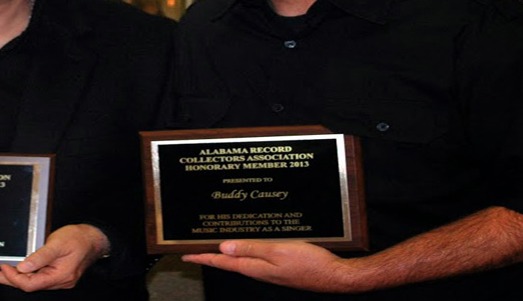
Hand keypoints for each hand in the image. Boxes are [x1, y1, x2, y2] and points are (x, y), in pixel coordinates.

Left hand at [0, 224, 108, 291]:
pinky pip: (33, 276)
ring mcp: (55, 279)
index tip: (2, 265)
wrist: (93, 238)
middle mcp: (56, 282)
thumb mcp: (58, 244)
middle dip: (1, 278)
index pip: (30, 284)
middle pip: (25, 285)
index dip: (13, 277)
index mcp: (59, 276)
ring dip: (8, 276)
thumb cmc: (79, 238)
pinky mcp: (53, 274)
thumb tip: (22, 268)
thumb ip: (40, 256)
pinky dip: (20, 273)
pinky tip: (8, 268)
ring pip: (27, 281)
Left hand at [182, 240, 354, 292]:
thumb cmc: (312, 264)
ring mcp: (271, 271)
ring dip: (228, 253)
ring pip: (243, 260)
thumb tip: (225, 248)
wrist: (336, 276)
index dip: (203, 257)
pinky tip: (248, 246)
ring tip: (215, 246)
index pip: (223, 263)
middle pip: (230, 263)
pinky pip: (258, 259)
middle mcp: (261, 271)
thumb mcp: (278, 252)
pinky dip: (247, 251)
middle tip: (195, 250)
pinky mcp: (281, 268)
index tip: (186, 255)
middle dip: (211, 255)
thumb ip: (251, 249)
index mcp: (256, 268)